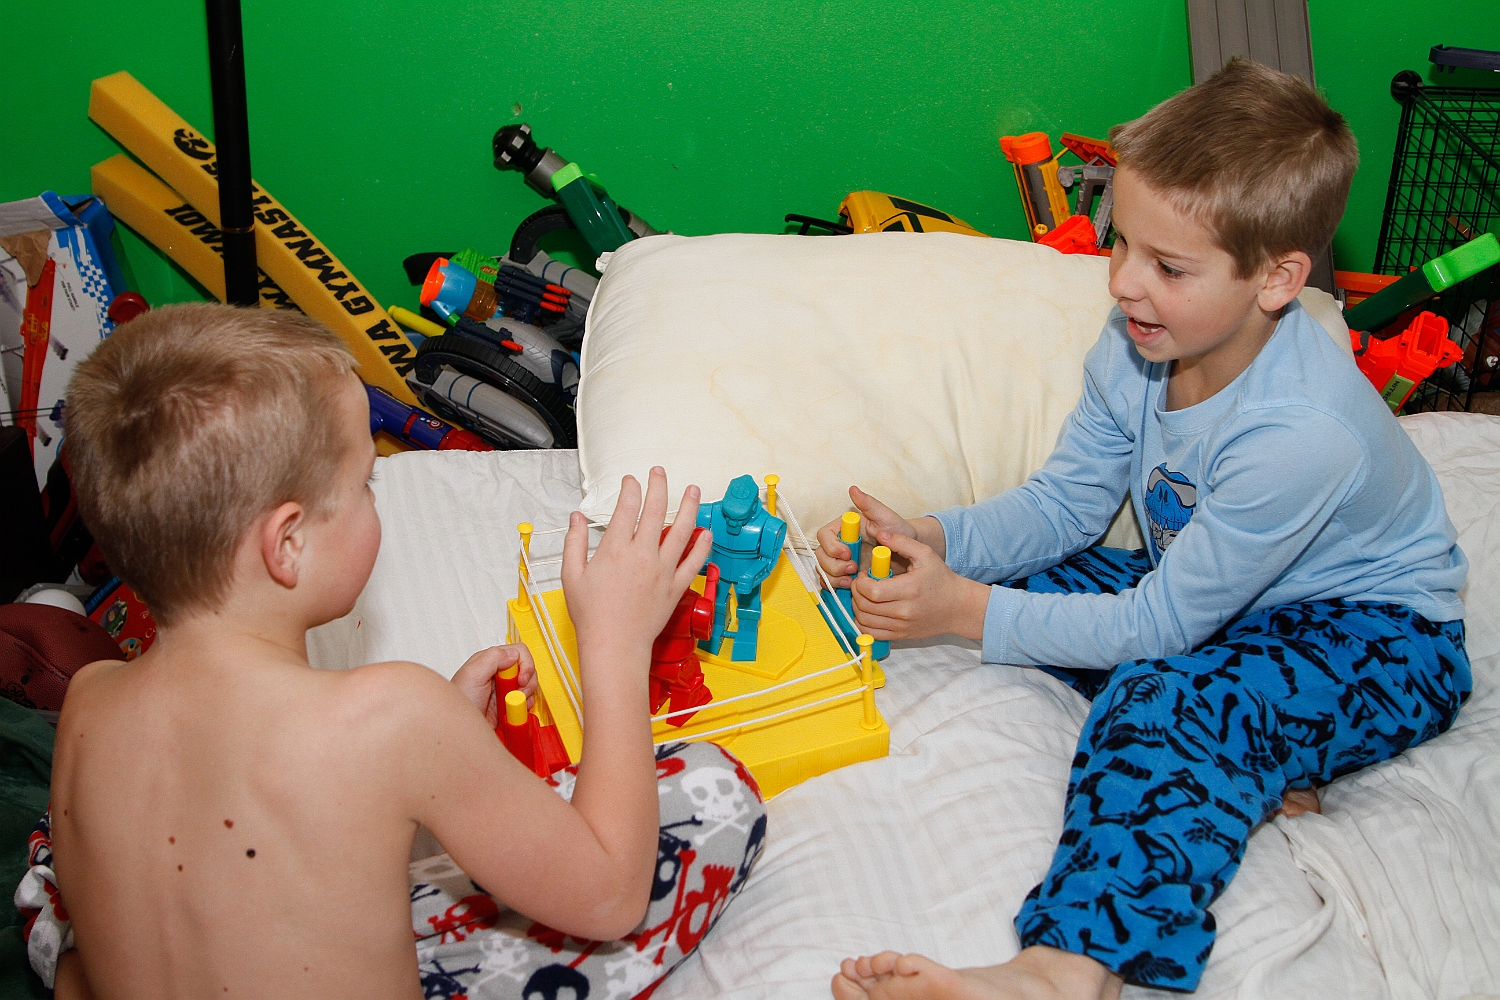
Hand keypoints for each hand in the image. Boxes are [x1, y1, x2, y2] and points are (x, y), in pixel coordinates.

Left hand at [451, 644, 537, 725]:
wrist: (460, 730)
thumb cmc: (459, 704)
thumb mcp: (472, 675)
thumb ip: (492, 658)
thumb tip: (514, 654)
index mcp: (490, 661)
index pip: (519, 652)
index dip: (525, 665)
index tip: (521, 680)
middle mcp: (499, 673)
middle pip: (527, 669)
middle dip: (528, 682)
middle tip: (518, 693)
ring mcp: (505, 689)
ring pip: (529, 686)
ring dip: (526, 696)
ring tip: (513, 704)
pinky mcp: (509, 705)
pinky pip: (525, 702)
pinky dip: (524, 708)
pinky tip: (515, 712)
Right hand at [562, 468, 712, 662]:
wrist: (614, 645)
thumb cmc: (591, 614)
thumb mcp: (571, 575)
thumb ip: (574, 542)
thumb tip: (577, 517)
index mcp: (615, 549)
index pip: (626, 507)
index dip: (630, 488)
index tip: (631, 481)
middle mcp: (643, 554)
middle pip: (656, 510)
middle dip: (659, 485)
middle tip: (660, 472)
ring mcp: (663, 570)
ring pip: (682, 531)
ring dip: (690, 507)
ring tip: (694, 490)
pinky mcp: (676, 586)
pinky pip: (695, 562)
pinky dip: (703, 546)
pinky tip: (707, 532)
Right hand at [815, 486, 918, 588]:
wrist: (908, 553)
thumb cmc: (898, 532)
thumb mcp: (886, 517)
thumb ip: (870, 504)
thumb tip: (854, 489)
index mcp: (843, 529)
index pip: (824, 536)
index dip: (831, 546)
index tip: (847, 553)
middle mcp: (838, 545)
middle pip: (820, 556)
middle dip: (833, 565)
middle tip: (853, 569)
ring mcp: (840, 562)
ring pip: (824, 572)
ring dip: (835, 578)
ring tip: (853, 581)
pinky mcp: (844, 577)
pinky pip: (831, 584)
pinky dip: (837, 587)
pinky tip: (853, 587)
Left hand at [851, 531, 989, 641]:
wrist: (958, 607)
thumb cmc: (941, 579)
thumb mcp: (926, 554)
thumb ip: (902, 542)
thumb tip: (880, 534)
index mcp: (909, 590)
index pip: (871, 591)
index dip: (860, 582)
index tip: (864, 574)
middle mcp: (904, 611)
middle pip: (864, 606)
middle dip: (856, 592)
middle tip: (860, 584)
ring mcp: (901, 626)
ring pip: (864, 621)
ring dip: (857, 607)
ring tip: (863, 596)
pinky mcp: (900, 636)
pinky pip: (872, 634)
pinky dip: (862, 623)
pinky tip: (867, 611)